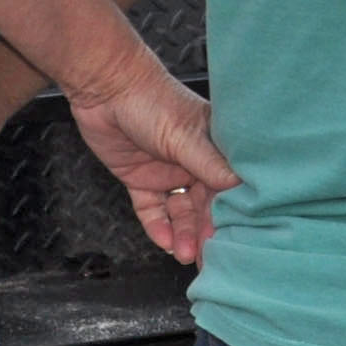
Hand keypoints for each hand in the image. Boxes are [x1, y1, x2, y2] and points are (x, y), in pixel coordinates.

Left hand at [66, 57, 234, 264]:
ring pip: (180, 211)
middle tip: (207, 259)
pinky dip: (158, 225)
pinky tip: (164, 241)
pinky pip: (153, 209)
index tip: (238, 238)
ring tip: (183, 254)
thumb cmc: (151, 100)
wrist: (104, 87)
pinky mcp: (141, 179)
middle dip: (205, 231)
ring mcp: (168, 171)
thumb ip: (210, 165)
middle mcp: (196, 161)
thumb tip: (241, 188)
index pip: (231, 187)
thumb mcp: (185, 135)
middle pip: (206, 204)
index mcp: (216, 147)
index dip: (233, 212)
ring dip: (182, 233)